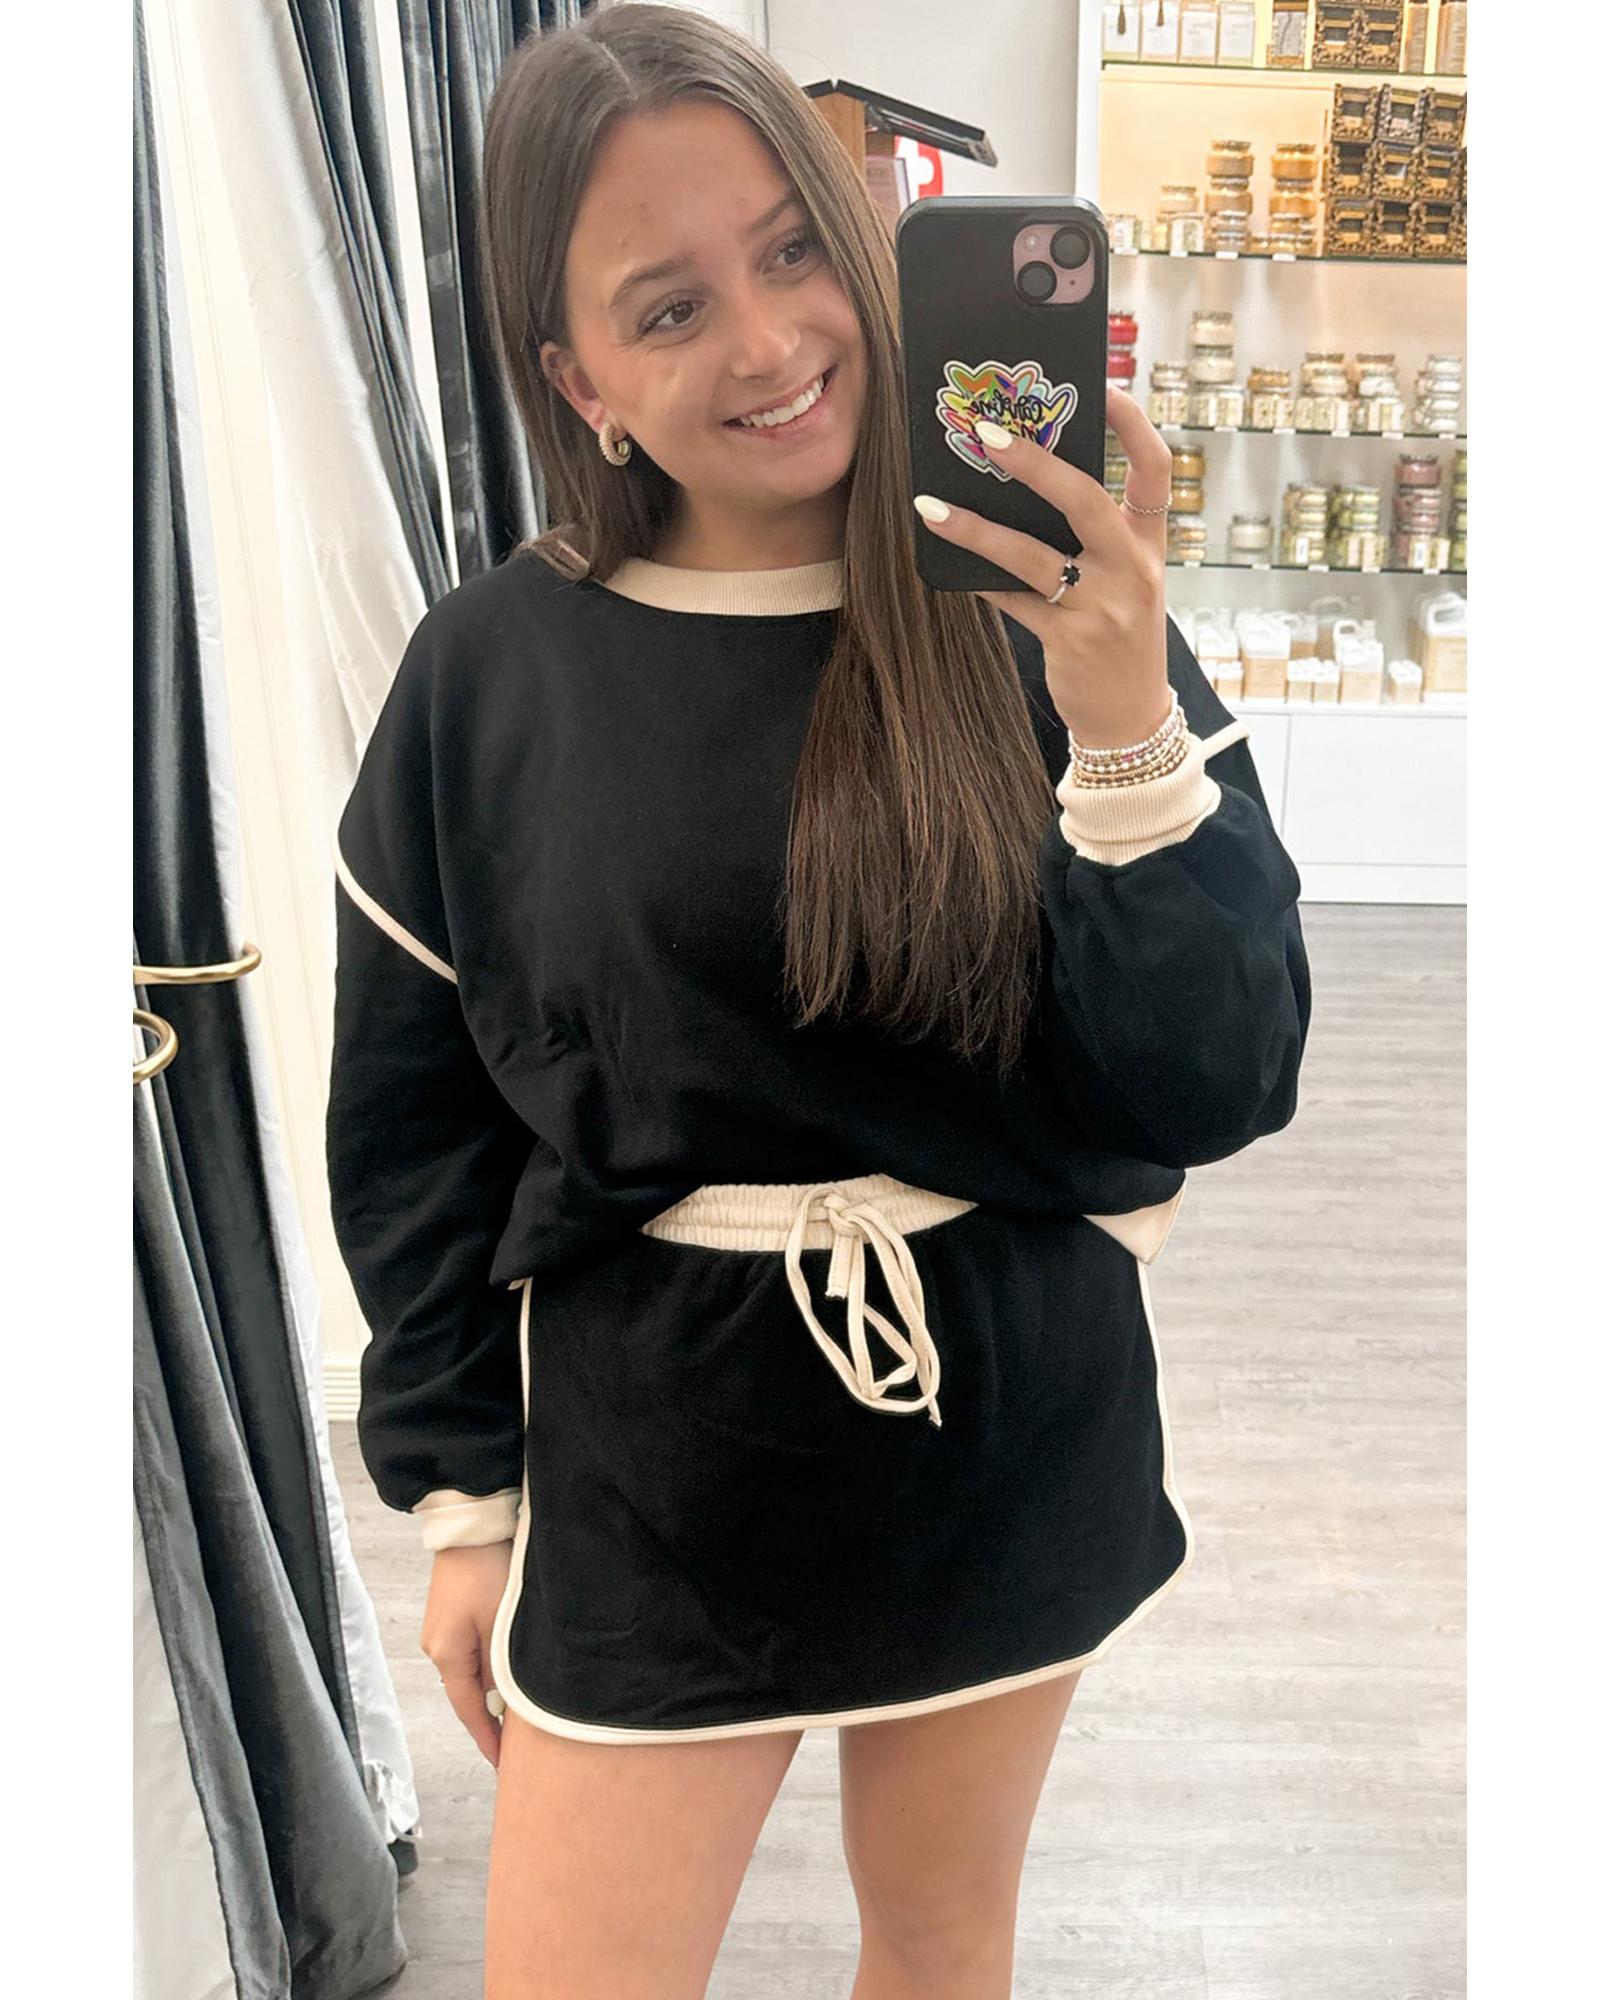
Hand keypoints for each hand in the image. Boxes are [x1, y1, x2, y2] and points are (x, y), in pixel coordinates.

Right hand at [421, 1540, 514, 1766]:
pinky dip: (488, 1665)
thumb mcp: (500, 1626)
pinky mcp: (450, 1614)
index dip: (487, 1739)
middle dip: (491, 1717)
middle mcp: (437, 1647)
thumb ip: (501, 1669)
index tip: (503, 1766)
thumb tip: (503, 1703)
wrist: (471, 1524)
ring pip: (471, 1672)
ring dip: (492, 1688)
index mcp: (447, 1655)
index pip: (469, 1710)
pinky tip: (507, 1670)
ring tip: (519, 1710)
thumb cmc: (488, 1571)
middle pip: (467, 1694)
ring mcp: (441, 1630)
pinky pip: (470, 1652)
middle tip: (517, 1745)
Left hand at [913, 383, 1174, 749]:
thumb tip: (1018, 484)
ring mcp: (1103, 607)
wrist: (1131, 720)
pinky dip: (978, 579)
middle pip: (1086, 498)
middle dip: (1035, 463)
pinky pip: (1012, 600)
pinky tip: (945, 565)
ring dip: (978, 528)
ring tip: (932, 506)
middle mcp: (1133, 569)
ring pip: (1032, 555)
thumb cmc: (1118, 636)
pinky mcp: (1070, 641)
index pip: (1156, 469)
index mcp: (1151, 544)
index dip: (1131, 424)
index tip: (1099, 387)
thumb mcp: (1123, 581)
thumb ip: (1091, 537)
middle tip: (986, 433)